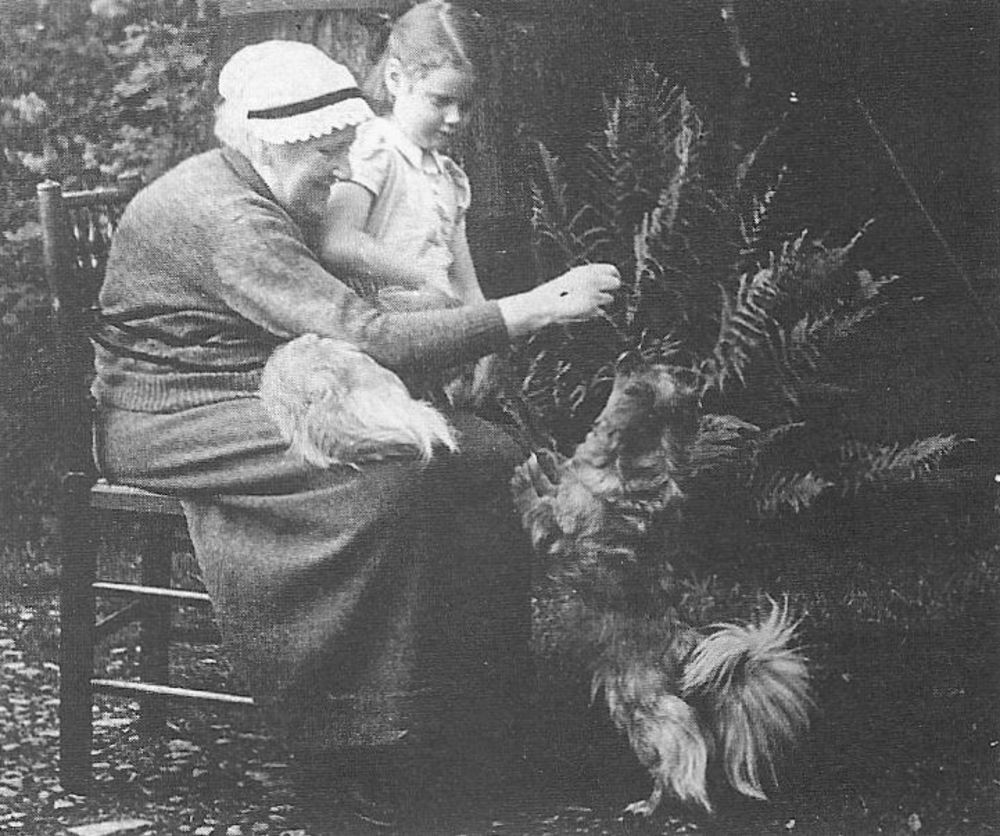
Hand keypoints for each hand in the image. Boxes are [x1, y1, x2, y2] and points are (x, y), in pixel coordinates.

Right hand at [497, 263, 621, 337]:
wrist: (546, 304)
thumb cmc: (557, 291)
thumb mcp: (573, 277)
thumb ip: (589, 276)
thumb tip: (608, 277)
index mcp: (588, 270)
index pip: (612, 269)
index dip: (615, 275)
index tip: (615, 280)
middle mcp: (593, 280)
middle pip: (616, 283)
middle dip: (613, 289)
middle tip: (608, 293)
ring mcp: (594, 294)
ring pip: (610, 299)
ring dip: (602, 301)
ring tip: (587, 303)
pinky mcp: (592, 308)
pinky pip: (600, 311)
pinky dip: (594, 312)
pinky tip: (582, 310)